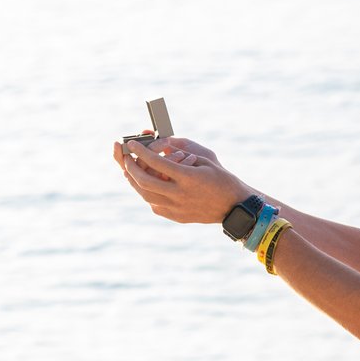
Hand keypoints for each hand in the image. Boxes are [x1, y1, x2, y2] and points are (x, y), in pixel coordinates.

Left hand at [111, 136, 251, 225]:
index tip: (132, 144)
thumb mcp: (205, 160)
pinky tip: (144, 184)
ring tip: (129, 170)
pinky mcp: (176, 217)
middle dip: (130, 167)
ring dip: (134, 181)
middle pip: (145, 181)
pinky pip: (154, 204)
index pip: (157, 162)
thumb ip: (181, 155)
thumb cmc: (222, 179)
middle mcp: (179, 194)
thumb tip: (158, 147)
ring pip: (145, 195)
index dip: (141, 152)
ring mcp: (176, 208)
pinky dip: (146, 192)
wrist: (234, 207)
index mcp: (188, 177)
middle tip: (125, 157)